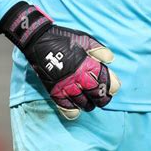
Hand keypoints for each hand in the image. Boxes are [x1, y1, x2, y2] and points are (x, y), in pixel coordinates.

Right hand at [0, 2, 120, 119]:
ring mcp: (65, 85)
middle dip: (102, 98)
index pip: (106, 82)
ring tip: (90, 102)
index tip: (112, 88)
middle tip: (102, 98)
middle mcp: (78, 77)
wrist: (39, 40)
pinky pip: (65, 106)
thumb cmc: (64, 39)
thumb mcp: (85, 39)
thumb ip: (99, 50)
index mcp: (88, 64)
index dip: (111, 87)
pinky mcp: (54, 90)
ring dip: (89, 104)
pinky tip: (76, 109)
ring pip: (83, 103)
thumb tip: (110, 60)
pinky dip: (72, 111)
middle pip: (96, 95)